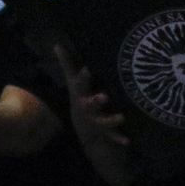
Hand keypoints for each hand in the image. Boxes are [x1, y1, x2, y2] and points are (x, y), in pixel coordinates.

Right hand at [54, 46, 133, 185]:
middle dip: (95, 101)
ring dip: (110, 120)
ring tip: (121, 117)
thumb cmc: (82, 100)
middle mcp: (85, 110)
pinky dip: (119, 139)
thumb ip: (68, 64)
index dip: (83, 78)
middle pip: (88, 105)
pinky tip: (128, 140)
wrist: (86, 134)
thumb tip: (57, 44)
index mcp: (80, 96)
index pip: (79, 85)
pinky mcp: (105, 134)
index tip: (87, 70)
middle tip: (105, 96)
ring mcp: (94, 123)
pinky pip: (112, 137)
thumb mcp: (74, 85)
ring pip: (101, 123)